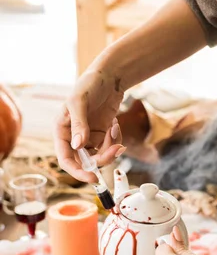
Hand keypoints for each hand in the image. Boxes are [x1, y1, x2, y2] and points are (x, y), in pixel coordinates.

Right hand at [54, 68, 125, 182]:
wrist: (109, 77)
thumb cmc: (89, 84)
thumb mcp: (79, 102)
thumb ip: (78, 124)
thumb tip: (78, 146)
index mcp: (61, 131)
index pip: (65, 158)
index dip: (77, 171)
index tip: (92, 177)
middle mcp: (74, 137)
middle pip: (85, 162)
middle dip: (102, 159)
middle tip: (116, 149)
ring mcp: (89, 137)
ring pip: (100, 157)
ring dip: (111, 148)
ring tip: (115, 128)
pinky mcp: (102, 135)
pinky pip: (110, 147)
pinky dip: (116, 140)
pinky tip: (115, 125)